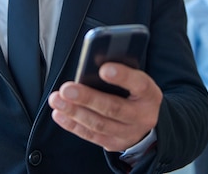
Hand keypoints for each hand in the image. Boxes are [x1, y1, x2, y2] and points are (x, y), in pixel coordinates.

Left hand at [48, 62, 162, 151]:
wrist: (151, 123)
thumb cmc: (137, 93)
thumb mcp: (137, 80)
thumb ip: (121, 73)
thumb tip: (93, 64)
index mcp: (149, 94)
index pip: (139, 84)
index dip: (122, 76)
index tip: (103, 68)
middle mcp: (142, 116)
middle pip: (113, 108)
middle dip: (87, 98)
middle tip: (67, 89)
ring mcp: (128, 133)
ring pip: (99, 124)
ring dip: (74, 112)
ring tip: (57, 100)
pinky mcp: (115, 144)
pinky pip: (91, 136)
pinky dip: (73, 124)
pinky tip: (59, 113)